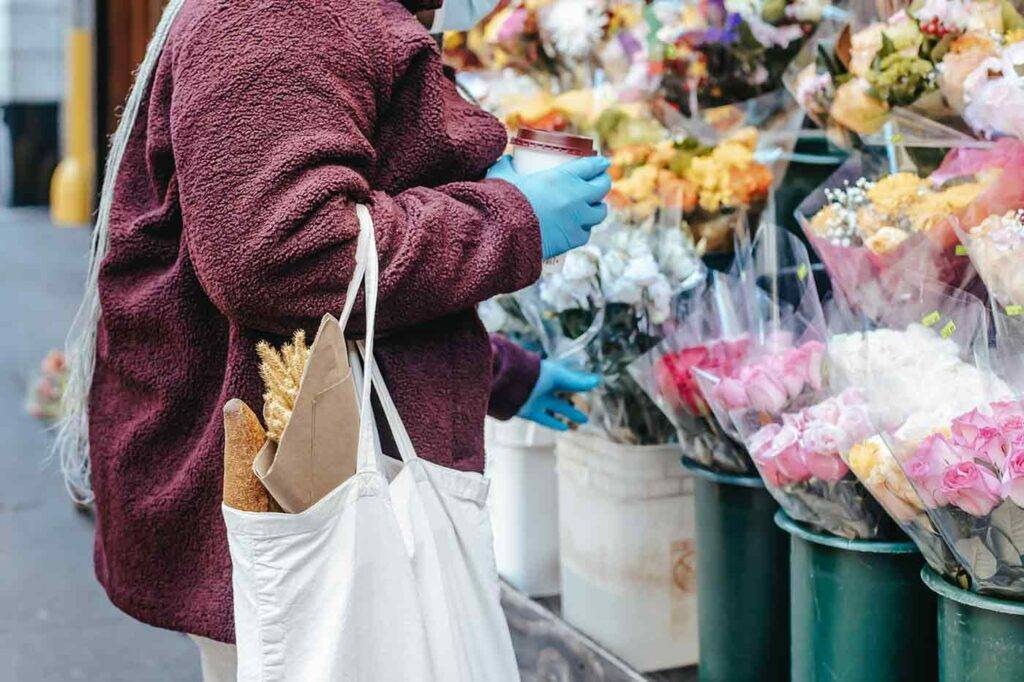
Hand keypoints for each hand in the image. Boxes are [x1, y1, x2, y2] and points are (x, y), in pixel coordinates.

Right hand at [487, 155, 610, 260]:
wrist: (504, 236)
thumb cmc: (502, 203)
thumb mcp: (501, 177)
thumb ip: (506, 166)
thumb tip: (507, 160)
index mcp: (563, 176)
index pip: (591, 165)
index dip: (599, 163)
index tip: (602, 163)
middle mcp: (577, 197)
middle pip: (602, 187)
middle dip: (603, 183)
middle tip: (599, 183)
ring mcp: (578, 219)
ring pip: (600, 212)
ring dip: (597, 208)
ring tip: (593, 207)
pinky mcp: (573, 239)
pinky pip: (586, 233)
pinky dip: (584, 229)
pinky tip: (580, 227)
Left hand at [518, 360, 600, 431]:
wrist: (510, 383)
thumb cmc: (536, 375)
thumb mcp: (559, 378)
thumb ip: (577, 381)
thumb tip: (598, 381)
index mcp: (550, 375)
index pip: (568, 378)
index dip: (580, 382)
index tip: (593, 384)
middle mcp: (544, 387)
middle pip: (564, 394)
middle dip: (577, 400)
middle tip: (590, 407)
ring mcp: (536, 399)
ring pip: (557, 407)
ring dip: (569, 414)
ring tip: (584, 420)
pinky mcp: (529, 411)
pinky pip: (544, 418)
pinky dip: (554, 423)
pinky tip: (565, 429)